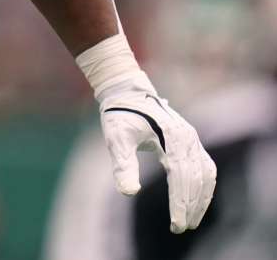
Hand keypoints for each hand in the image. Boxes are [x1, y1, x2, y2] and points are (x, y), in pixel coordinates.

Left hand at [98, 84, 216, 232]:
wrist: (127, 92)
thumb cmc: (119, 115)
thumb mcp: (116, 138)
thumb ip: (123, 165)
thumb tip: (129, 193)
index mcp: (171, 137)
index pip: (180, 176)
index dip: (180, 202)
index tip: (176, 224)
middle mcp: (187, 138)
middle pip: (195, 179)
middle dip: (190, 206)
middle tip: (181, 228)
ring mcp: (192, 138)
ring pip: (205, 174)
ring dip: (201, 199)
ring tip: (191, 220)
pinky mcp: (192, 140)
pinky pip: (205, 166)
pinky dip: (205, 185)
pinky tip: (199, 200)